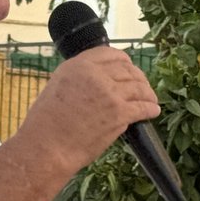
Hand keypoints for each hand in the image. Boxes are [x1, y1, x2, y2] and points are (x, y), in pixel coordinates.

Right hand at [23, 46, 161, 174]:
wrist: (47, 147)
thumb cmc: (46, 124)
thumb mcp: (58, 86)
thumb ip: (79, 78)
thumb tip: (97, 79)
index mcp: (78, 65)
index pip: (110, 53)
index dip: (124, 61)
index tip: (130, 68)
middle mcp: (95, 75)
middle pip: (128, 70)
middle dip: (139, 78)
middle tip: (143, 86)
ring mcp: (110, 93)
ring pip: (139, 87)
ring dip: (148, 93)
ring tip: (151, 99)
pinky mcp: (119, 113)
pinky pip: (143, 107)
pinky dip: (151, 108)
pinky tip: (153, 111)